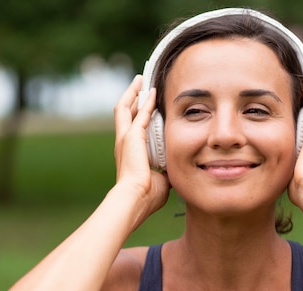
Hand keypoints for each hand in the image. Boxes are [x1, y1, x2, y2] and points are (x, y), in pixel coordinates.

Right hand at [113, 75, 169, 219]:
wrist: (135, 198)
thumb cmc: (147, 196)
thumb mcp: (161, 180)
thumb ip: (168, 171)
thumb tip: (179, 170)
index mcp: (129, 154)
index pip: (131, 128)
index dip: (136, 115)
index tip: (143, 105)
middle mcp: (123, 143)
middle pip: (123, 113)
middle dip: (130, 97)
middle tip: (138, 84)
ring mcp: (125, 138)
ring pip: (124, 108)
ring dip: (133, 93)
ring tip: (140, 80)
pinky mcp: (132, 137)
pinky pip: (139, 113)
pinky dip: (145, 101)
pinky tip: (152, 92)